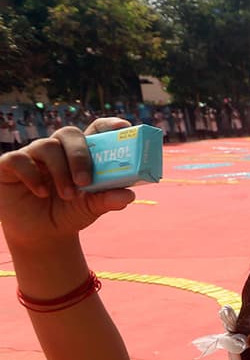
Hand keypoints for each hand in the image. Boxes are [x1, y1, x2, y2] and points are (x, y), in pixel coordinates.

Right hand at [0, 118, 136, 248]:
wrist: (40, 234)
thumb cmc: (68, 213)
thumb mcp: (90, 208)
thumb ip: (107, 199)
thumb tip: (128, 195)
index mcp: (81, 154)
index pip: (95, 129)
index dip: (109, 125)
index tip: (125, 127)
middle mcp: (57, 149)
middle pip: (69, 133)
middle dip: (80, 155)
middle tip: (85, 181)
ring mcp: (32, 155)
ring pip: (47, 146)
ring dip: (60, 171)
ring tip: (68, 195)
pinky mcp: (9, 165)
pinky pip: (19, 159)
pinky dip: (32, 175)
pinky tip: (41, 192)